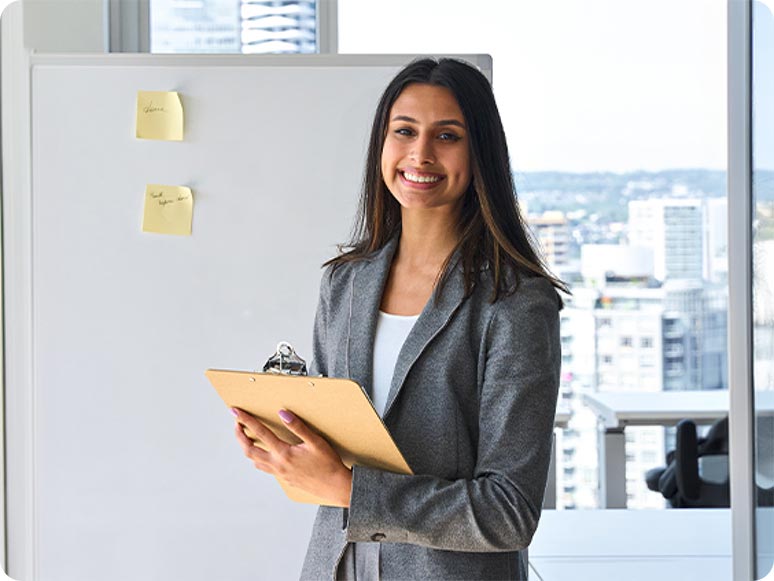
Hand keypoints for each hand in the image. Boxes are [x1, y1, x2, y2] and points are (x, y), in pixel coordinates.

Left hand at [232, 408, 352, 506]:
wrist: (335, 487)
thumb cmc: (328, 465)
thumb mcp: (315, 442)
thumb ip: (298, 427)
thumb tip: (283, 414)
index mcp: (284, 454)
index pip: (260, 433)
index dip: (246, 421)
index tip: (236, 412)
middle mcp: (278, 465)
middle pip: (249, 450)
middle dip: (240, 436)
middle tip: (237, 424)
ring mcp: (279, 474)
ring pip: (255, 461)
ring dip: (247, 448)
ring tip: (246, 438)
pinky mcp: (284, 479)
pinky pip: (265, 468)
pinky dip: (258, 459)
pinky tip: (264, 454)